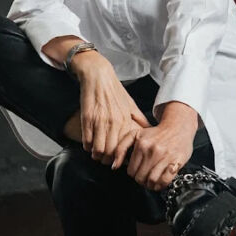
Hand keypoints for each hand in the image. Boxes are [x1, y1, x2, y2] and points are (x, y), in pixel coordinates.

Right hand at [71, 52, 150, 166]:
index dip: (120, 158)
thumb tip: (149, 131)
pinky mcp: (87, 118)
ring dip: (96, 154)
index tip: (118, 159)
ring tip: (96, 153)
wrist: (98, 76)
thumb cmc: (115, 90)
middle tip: (105, 159)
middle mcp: (113, 122)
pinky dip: (87, 146)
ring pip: (98, 149)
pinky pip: (86, 141)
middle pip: (110, 152)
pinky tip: (89, 144)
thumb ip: (139, 119)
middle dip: (107, 160)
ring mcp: (99, 120)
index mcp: (125, 120)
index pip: (124, 148)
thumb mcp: (131, 104)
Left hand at [126, 101, 197, 190]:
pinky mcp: (176, 161)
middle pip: (140, 177)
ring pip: (152, 180)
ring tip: (152, 181)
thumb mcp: (135, 135)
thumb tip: (114, 166)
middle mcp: (152, 150)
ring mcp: (165, 156)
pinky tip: (160, 182)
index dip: (133, 174)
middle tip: (145, 178)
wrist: (177, 127)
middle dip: (141, 180)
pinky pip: (166, 180)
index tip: (138, 172)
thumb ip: (121, 148)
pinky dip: (161, 185)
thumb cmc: (155, 133)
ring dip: (151, 185)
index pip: (131, 171)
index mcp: (141, 144)